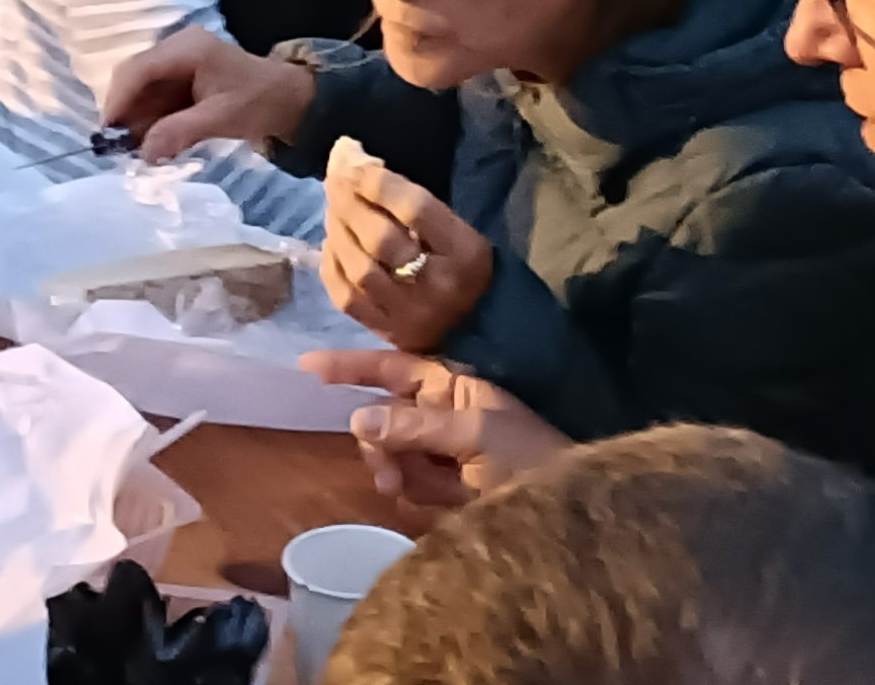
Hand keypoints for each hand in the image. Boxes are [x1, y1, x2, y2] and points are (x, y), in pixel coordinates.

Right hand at [98, 26, 315, 161]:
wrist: (288, 99)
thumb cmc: (260, 101)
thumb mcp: (222, 118)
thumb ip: (180, 132)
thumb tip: (144, 154)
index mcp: (188, 48)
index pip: (140, 68)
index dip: (119, 98)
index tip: (107, 131)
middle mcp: (177, 48)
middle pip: (134, 76)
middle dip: (124, 111)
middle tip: (119, 147)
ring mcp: (177, 61)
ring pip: (141, 89)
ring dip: (135, 119)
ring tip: (133, 149)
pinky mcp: (179, 77)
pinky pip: (153, 97)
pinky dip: (148, 119)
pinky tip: (148, 141)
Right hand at [300, 350, 571, 511]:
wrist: (567, 509)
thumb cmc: (529, 457)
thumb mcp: (475, 434)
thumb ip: (416, 426)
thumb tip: (358, 418)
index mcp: (451, 386)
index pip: (391, 367)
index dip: (351, 366)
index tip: (308, 367)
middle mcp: (440, 413)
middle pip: (381, 417)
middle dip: (378, 443)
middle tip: (388, 473)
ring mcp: (441, 451)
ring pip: (389, 454)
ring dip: (397, 472)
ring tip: (426, 491)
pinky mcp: (444, 487)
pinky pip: (407, 484)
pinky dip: (415, 493)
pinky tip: (442, 503)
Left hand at [321, 152, 491, 350]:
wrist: (481, 330)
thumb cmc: (467, 267)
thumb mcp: (460, 229)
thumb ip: (414, 201)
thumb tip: (357, 163)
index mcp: (465, 253)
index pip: (415, 209)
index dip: (378, 182)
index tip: (354, 158)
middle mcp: (436, 287)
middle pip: (380, 238)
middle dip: (349, 200)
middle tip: (334, 177)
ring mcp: (408, 316)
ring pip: (358, 268)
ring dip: (337, 229)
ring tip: (333, 206)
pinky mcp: (387, 333)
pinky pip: (346, 298)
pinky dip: (332, 264)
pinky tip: (333, 243)